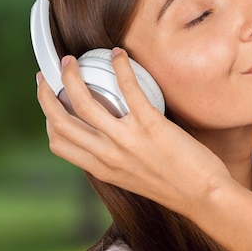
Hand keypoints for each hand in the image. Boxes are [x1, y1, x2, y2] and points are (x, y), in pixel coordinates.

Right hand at [36, 48, 231, 215]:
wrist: (204, 196)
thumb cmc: (177, 187)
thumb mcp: (134, 180)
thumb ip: (117, 161)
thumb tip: (112, 140)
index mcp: (102, 169)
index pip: (59, 142)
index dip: (49, 118)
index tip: (52, 102)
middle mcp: (108, 155)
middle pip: (61, 120)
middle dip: (47, 93)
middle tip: (48, 75)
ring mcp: (127, 139)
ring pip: (83, 102)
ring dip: (71, 76)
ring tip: (71, 61)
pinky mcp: (151, 125)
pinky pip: (128, 88)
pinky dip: (120, 67)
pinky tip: (119, 55)